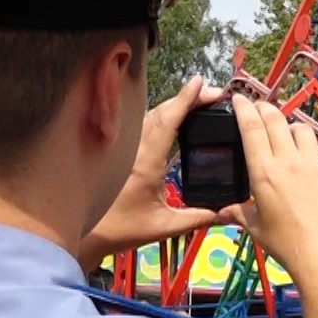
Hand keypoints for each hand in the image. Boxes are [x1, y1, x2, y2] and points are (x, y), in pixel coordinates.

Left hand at [79, 77, 227, 266]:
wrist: (90, 233)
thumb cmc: (124, 229)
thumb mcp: (165, 227)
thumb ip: (197, 218)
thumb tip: (227, 213)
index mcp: (147, 163)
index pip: (168, 122)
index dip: (185, 100)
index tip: (201, 84)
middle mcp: (135, 150)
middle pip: (161, 112)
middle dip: (187, 98)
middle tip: (213, 94)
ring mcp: (127, 150)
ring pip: (151, 116)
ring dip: (175, 105)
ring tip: (199, 101)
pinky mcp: (124, 153)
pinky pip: (144, 125)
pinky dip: (163, 115)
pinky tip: (174, 117)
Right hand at [227, 93, 317, 290]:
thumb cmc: (286, 245)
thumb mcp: (256, 229)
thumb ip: (239, 213)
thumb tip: (222, 211)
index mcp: (264, 172)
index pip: (252, 128)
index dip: (244, 108)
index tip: (240, 98)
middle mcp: (289, 162)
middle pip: (276, 120)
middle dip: (265, 107)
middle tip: (260, 107)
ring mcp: (316, 165)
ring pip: (304, 129)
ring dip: (294, 127)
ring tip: (291, 135)